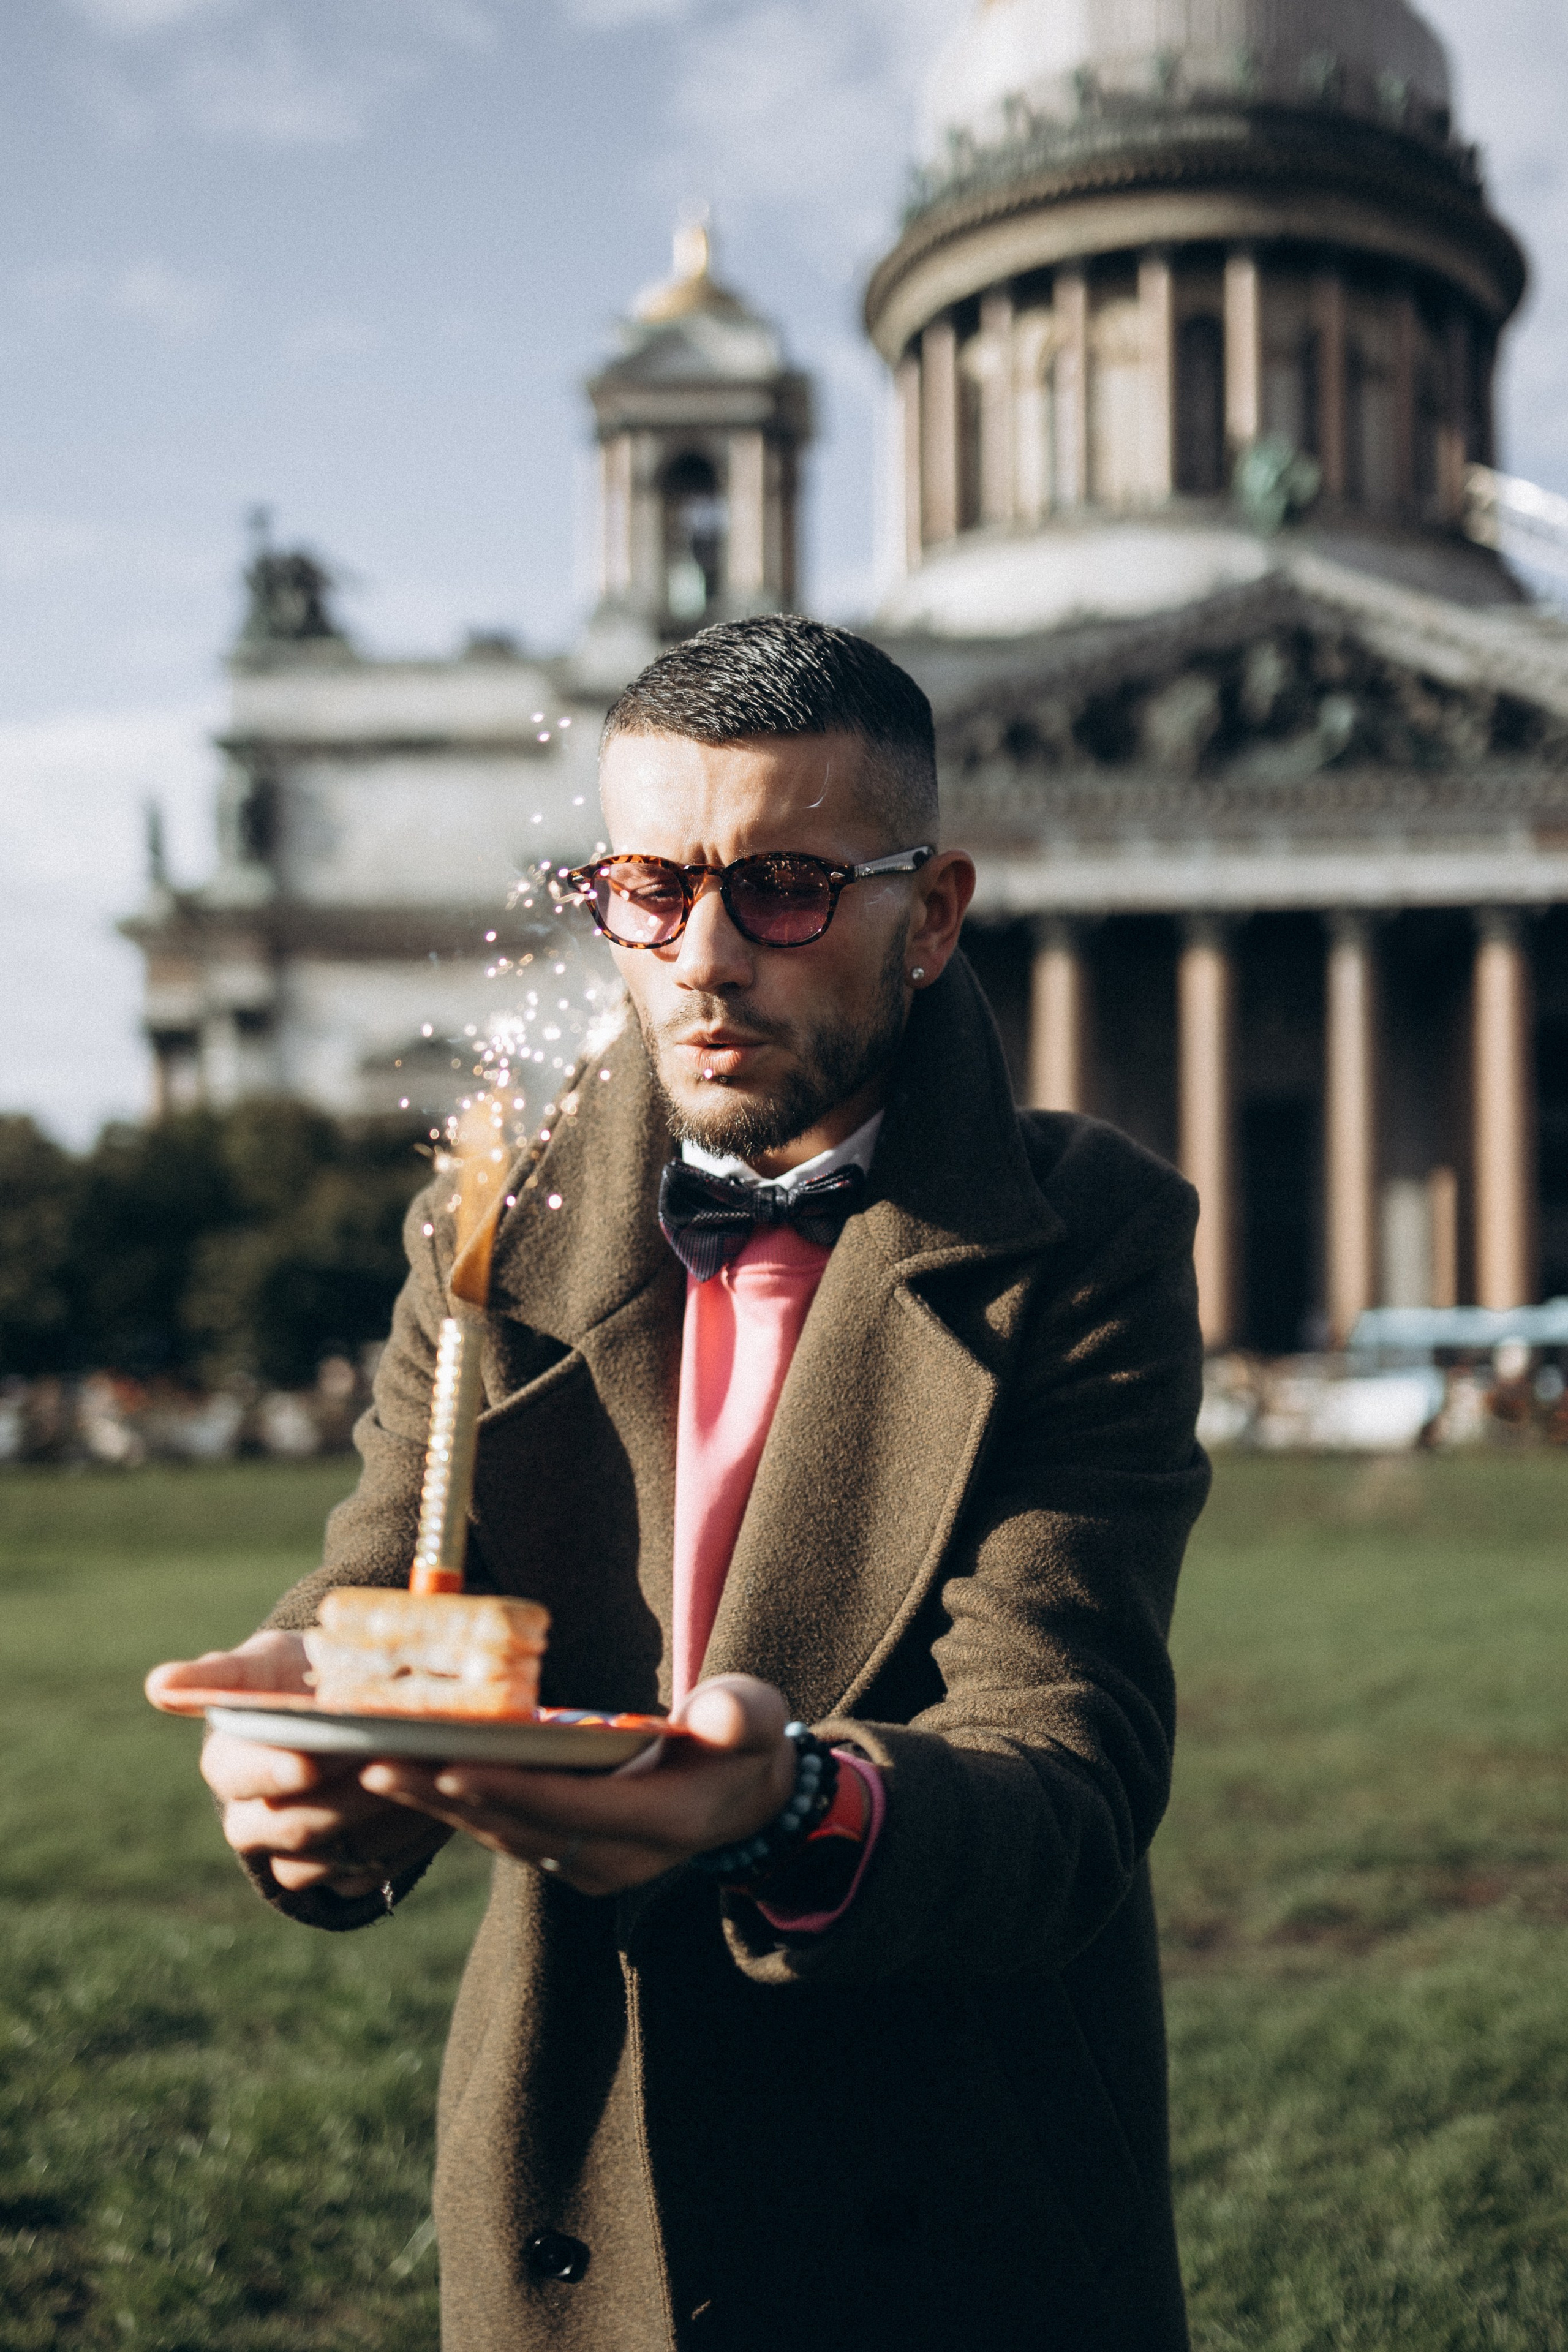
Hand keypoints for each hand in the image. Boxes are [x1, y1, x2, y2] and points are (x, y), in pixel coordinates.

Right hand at [157, 1633, 446, 1901]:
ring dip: (373, 1822)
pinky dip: (394, 1846)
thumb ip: (222, 1674)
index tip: (308, 1762)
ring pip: (321, 1859)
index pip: (236, 1776)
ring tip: (416, 1779)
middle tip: (387, 1765)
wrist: (352, 1709)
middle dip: (340, 1798)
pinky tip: (425, 1805)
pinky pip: (359, 1878)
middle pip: (288, 1825)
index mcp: (229, 1761)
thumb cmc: (299, 1677)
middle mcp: (250, 1817)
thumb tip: (158, 1686)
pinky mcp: (337, 1872)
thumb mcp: (268, 1662)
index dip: (271, 1772)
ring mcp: (291, 1852)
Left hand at [358, 1674, 797, 1895]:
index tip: (449, 1763)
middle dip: (445, 1794)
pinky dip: (450, 1804)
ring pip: (497, 1833)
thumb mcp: (756, 1721)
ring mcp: (583, 1864)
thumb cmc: (743, 1743)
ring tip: (371, 1764)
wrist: (742, 1799)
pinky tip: (404, 1774)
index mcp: (660, 1823)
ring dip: (433, 1803)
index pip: (571, 1808)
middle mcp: (613, 1858)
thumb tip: (720, 1717)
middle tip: (377, 1761)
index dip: (510, 1788)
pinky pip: (497, 1831)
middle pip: (516, 1825)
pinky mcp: (559, 1855)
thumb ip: (739, 1718)